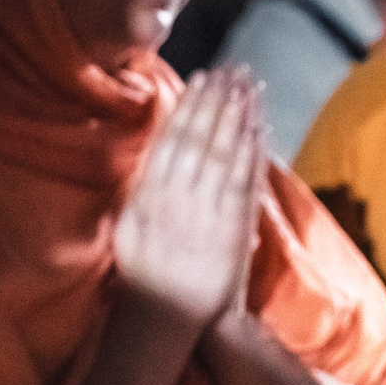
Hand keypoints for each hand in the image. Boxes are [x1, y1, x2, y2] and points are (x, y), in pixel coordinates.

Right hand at [114, 67, 263, 328]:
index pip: (170, 140)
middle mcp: (175, 199)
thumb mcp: (126, 227)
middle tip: (227, 71)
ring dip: (236, 115)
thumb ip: (138, 190)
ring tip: (245, 85)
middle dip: (214, 101)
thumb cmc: (140, 272)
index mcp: (146, 197)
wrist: (164, 313)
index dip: (186, 107)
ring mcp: (205, 211)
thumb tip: (149, 154)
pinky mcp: (231, 225)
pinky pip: (244, 179)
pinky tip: (258, 126)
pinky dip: (252, 149)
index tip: (198, 79)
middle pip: (199, 138)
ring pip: (223, 151)